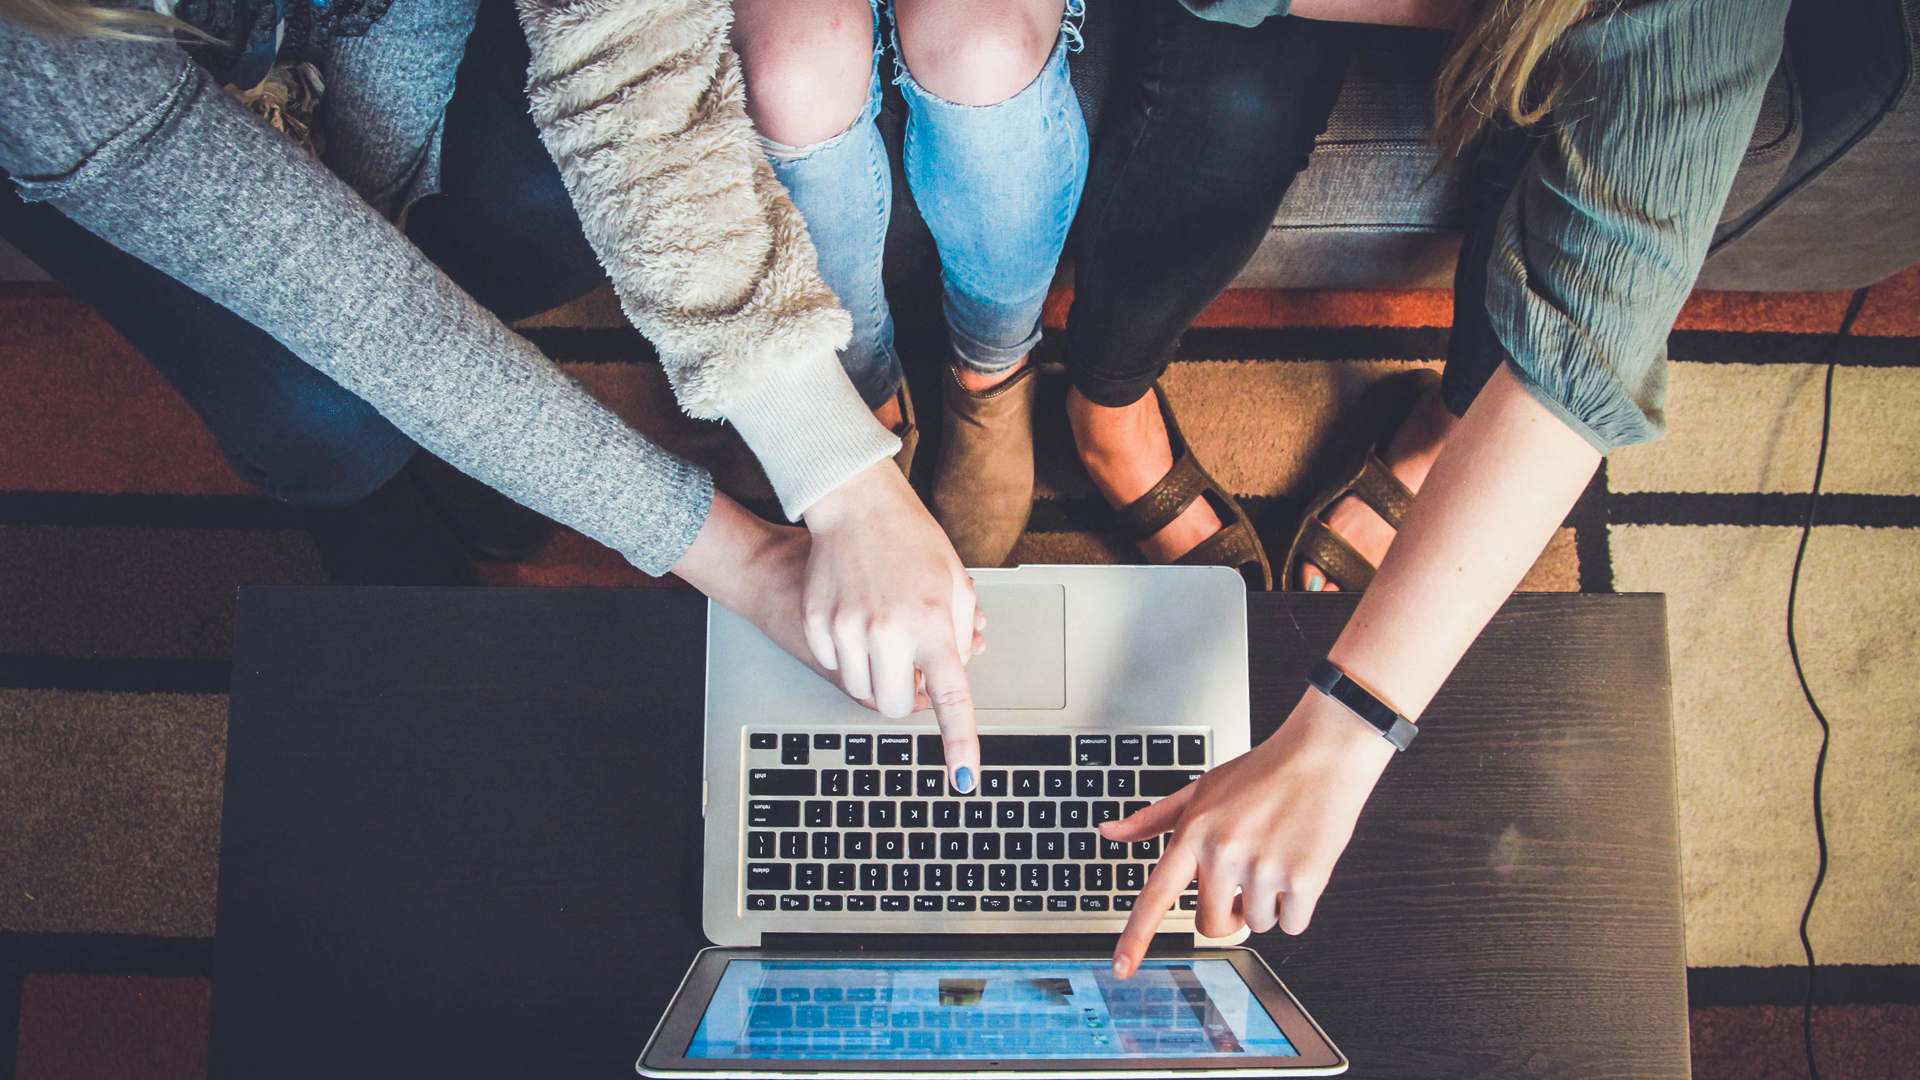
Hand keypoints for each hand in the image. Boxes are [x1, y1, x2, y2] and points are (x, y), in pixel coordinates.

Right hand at [801, 461, 983, 790]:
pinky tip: (856, 618)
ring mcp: (847, 628)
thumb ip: (961, 636)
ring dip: (876, 675)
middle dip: (905, 696)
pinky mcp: (817, 623)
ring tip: (884, 632)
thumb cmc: (911, 540)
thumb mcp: (955, 584)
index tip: (964, 778)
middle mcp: (888, 630)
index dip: (960, 743)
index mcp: (933, 623)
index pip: (951, 697)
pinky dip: (848, 655)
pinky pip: (834, 666)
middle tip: (910, 665)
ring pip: (861, 690)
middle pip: (895, 706)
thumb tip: (955, 675)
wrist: (856, 505)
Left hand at [1099, 688, 1397, 976]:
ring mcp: (1263, 868)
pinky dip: (1298, 906)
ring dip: (1267, 904)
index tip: (1122, 968)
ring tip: (1276, 857)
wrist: (1322, 755)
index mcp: (1194, 833)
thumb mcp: (1201, 789)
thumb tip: (1109, 832)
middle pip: (1212, 925)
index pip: (1156, 896)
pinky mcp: (1304, 879)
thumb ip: (1153, 819)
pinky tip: (1299, 865)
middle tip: (1244, 881)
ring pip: (1257, 924)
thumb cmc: (1262, 772)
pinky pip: (1292, 924)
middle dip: (1228, 913)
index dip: (1136, 936)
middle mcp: (1224, 853)